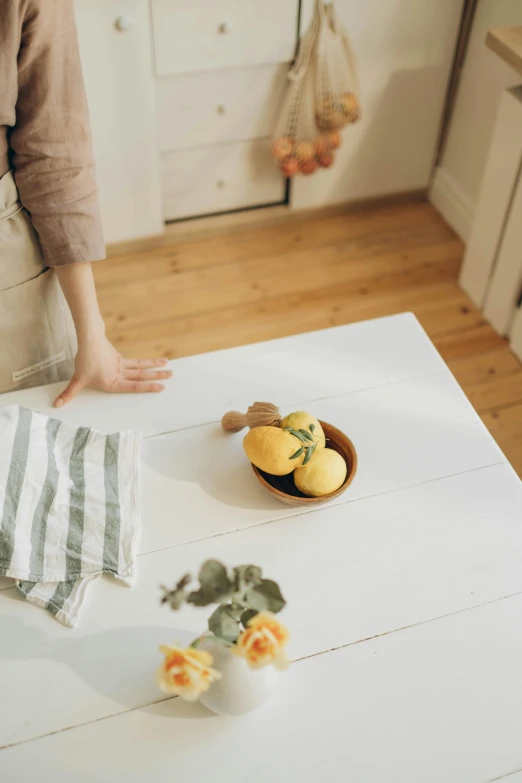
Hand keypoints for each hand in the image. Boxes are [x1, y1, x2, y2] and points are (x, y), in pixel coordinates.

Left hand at [54, 334, 171, 406]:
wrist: (89, 340)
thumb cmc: (85, 361)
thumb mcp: (77, 380)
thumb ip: (69, 393)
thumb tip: (57, 404)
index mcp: (113, 382)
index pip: (133, 386)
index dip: (148, 387)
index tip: (161, 387)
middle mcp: (120, 374)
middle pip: (142, 375)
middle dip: (157, 376)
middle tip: (171, 375)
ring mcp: (122, 366)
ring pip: (141, 367)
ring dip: (155, 367)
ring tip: (168, 366)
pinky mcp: (120, 359)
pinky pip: (136, 362)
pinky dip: (145, 363)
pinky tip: (153, 362)